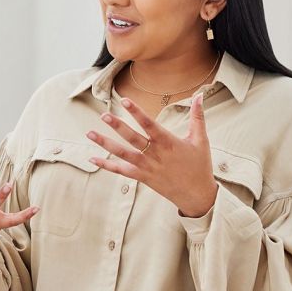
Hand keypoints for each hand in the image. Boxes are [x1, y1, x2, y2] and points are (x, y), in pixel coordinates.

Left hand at [87, 93, 218, 217]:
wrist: (196, 195)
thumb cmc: (199, 166)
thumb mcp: (201, 140)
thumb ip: (197, 116)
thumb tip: (199, 95)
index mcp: (169, 143)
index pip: (150, 124)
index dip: (137, 112)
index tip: (125, 101)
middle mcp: (155, 154)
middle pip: (132, 138)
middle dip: (117, 126)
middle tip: (103, 115)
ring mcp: (147, 167)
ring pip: (122, 154)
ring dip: (105, 144)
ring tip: (90, 133)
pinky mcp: (142, 178)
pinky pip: (121, 171)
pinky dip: (107, 165)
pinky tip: (93, 158)